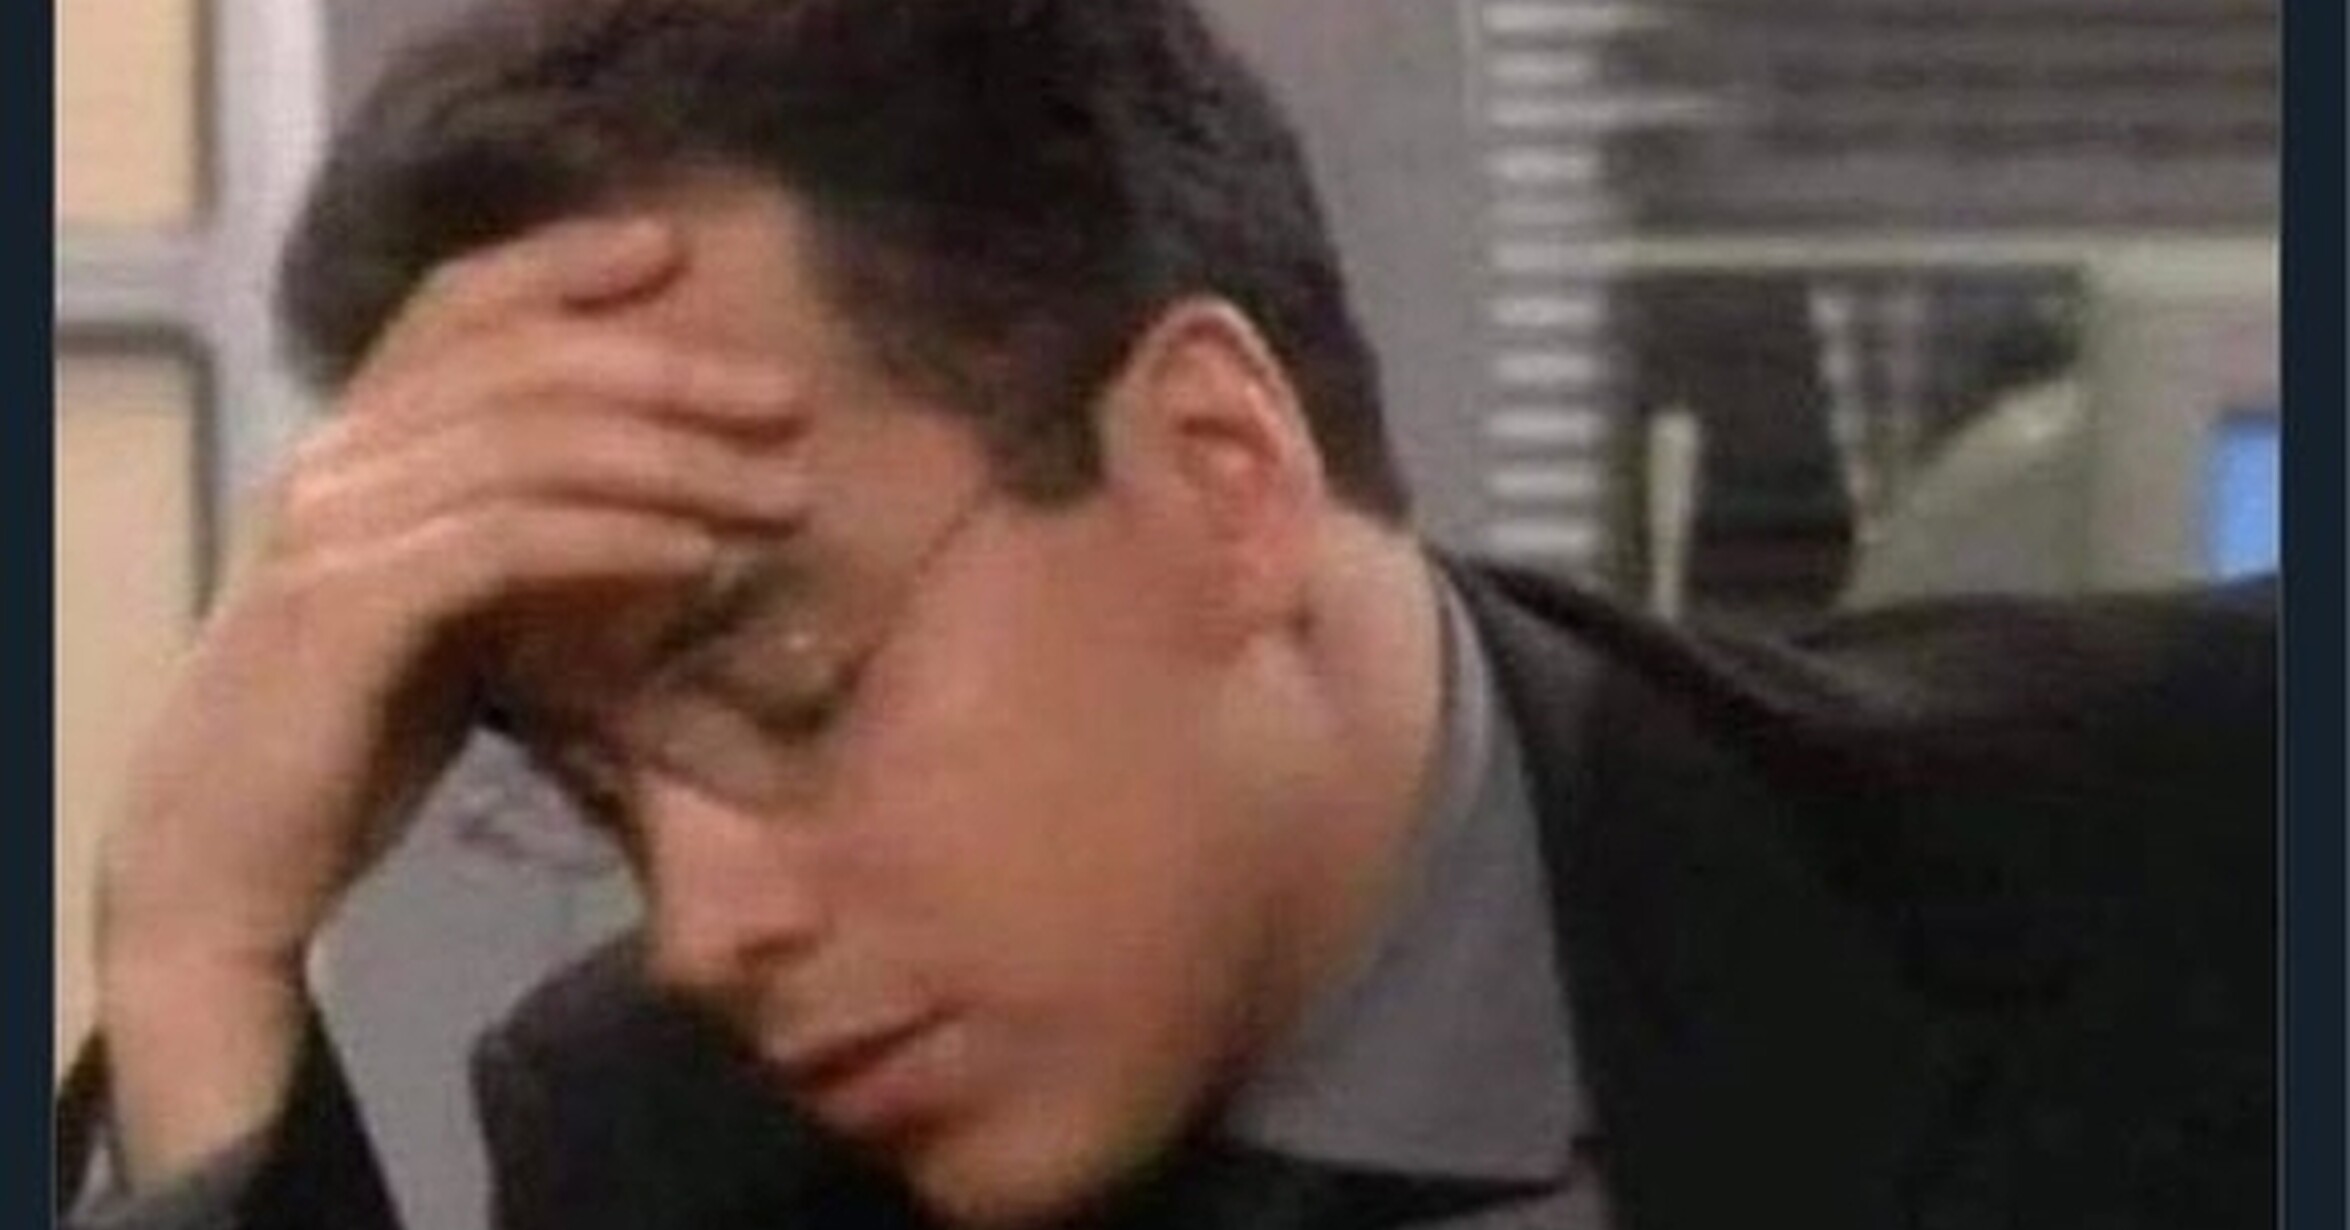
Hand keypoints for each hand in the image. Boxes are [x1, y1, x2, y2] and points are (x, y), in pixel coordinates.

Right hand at [95, 214, 808, 1183]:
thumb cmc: (342, 746)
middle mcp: (334, 463)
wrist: (220, 869)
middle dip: (668, 369)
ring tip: (781, 496)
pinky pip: (505, 542)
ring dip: (674, 460)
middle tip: (787, 400)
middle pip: (520, 362)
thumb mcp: (448, 621)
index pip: (456, 308)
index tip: (675, 251)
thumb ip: (519, 554)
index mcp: (352, 449)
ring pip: (528, 443)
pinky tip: (698, 558)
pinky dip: (615, 539)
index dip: (563, 261)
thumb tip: (663, 522)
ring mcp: (332, 529)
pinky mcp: (345, 611)